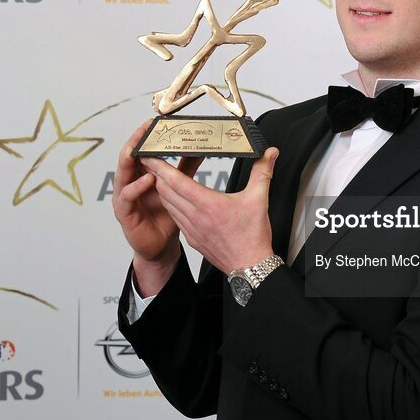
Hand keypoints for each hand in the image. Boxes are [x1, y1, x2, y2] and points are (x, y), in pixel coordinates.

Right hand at [112, 121, 203, 291]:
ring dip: (132, 160)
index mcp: (141, 173)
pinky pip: (126, 197)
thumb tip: (201, 150)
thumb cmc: (167, 217)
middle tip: (145, 127)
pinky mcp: (123, 213)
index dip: (145, 135)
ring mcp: (124, 197)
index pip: (141, 149)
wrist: (160, 246)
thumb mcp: (178, 189)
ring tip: (143, 149)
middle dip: (135, 141)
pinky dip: (136, 187)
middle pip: (127, 156)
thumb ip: (185, 169)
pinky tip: (148, 179)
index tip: (154, 120)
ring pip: (122, 173)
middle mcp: (129, 182)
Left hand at [142, 147, 278, 274]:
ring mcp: (191, 229)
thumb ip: (263, 172)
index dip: (160, 167)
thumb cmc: (252, 236)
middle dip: (157, 175)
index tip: (149, 156)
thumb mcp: (259, 199)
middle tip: (152, 162)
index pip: (176, 181)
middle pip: (166, 191)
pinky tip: (174, 200)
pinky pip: (175, 218)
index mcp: (208, 204)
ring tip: (160, 178)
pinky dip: (171, 205)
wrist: (250, 266)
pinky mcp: (192, 238)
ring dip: (162, 190)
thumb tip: (270, 154)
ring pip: (168, 205)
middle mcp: (195, 216)